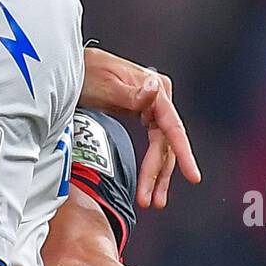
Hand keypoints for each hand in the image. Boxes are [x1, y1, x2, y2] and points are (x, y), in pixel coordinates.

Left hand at [79, 47, 199, 207]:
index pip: (173, 126)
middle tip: (151, 199)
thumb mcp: (106, 85)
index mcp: (156, 88)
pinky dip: (151, 164)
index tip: (192, 175)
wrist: (73, 66)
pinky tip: (151, 181)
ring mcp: (152, 105)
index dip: (183, 153)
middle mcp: (159, 97)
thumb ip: (132, 94)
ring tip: (152, 199)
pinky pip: (153, 143)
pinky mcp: (143, 113)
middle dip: (158, 173)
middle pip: (165, 142)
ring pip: (160, 147)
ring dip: (157, 175)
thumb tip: (154, 88)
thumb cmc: (87, 71)